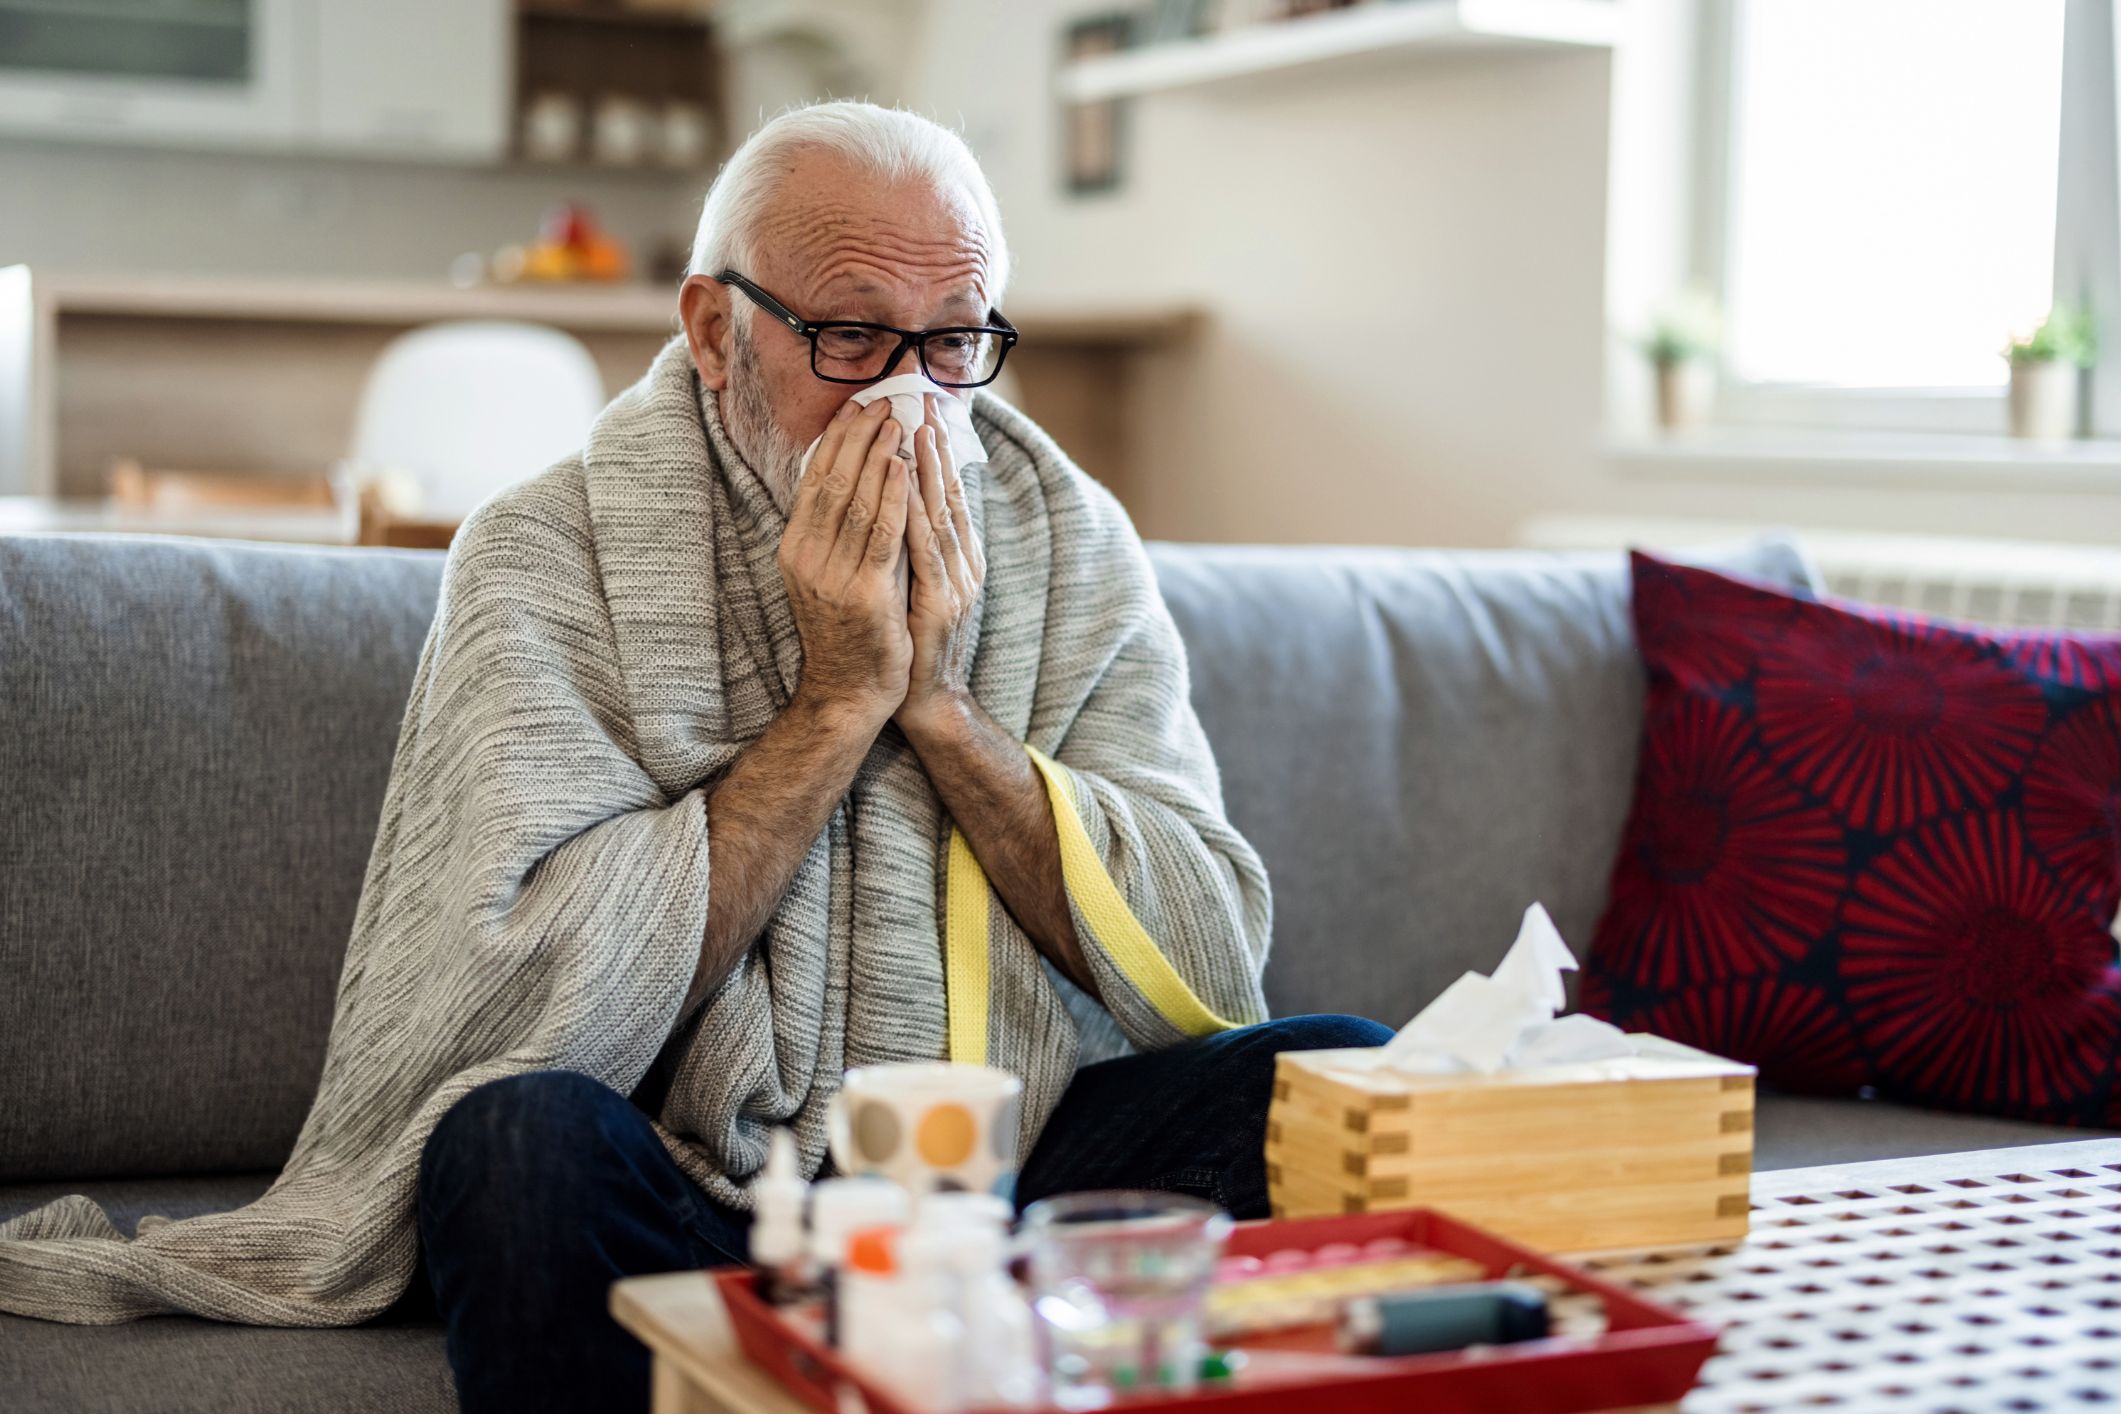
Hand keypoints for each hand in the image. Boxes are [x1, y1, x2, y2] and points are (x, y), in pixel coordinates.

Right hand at [778, 398, 912, 732]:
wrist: (849, 692)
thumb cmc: (847, 631)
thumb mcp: (828, 574)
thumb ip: (836, 532)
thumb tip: (853, 477)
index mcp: (795, 549)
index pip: (814, 481)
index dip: (836, 440)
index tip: (857, 407)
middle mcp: (808, 558)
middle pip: (833, 482)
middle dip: (859, 437)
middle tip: (882, 401)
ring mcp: (834, 576)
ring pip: (858, 501)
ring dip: (879, 456)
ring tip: (898, 422)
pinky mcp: (866, 594)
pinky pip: (882, 535)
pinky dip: (894, 497)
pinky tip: (905, 468)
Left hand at [897, 394, 985, 737]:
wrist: (923, 699)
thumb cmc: (912, 641)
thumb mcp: (914, 583)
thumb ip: (914, 546)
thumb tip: (897, 502)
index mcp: (957, 558)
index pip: (945, 495)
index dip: (936, 454)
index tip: (921, 412)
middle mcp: (963, 564)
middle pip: (948, 495)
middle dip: (935, 448)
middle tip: (923, 403)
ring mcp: (956, 584)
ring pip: (941, 515)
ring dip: (929, 470)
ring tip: (918, 429)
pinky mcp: (941, 604)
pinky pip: (926, 549)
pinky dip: (916, 512)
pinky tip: (905, 485)